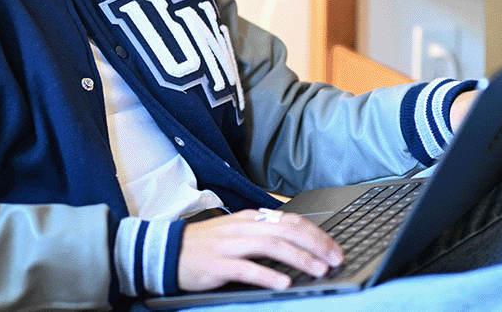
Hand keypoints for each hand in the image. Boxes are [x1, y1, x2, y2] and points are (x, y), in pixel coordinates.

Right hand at [177, 209, 343, 291]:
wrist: (166, 251)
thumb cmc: (205, 245)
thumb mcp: (237, 233)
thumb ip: (263, 234)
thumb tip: (298, 244)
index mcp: (249, 219)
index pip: (290, 221)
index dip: (316, 234)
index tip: (334, 248)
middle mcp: (242, 227)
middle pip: (287, 231)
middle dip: (316, 245)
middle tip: (335, 259)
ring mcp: (229, 245)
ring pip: (271, 246)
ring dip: (299, 259)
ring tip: (318, 270)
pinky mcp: (217, 264)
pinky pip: (246, 268)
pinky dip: (268, 275)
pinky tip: (284, 282)